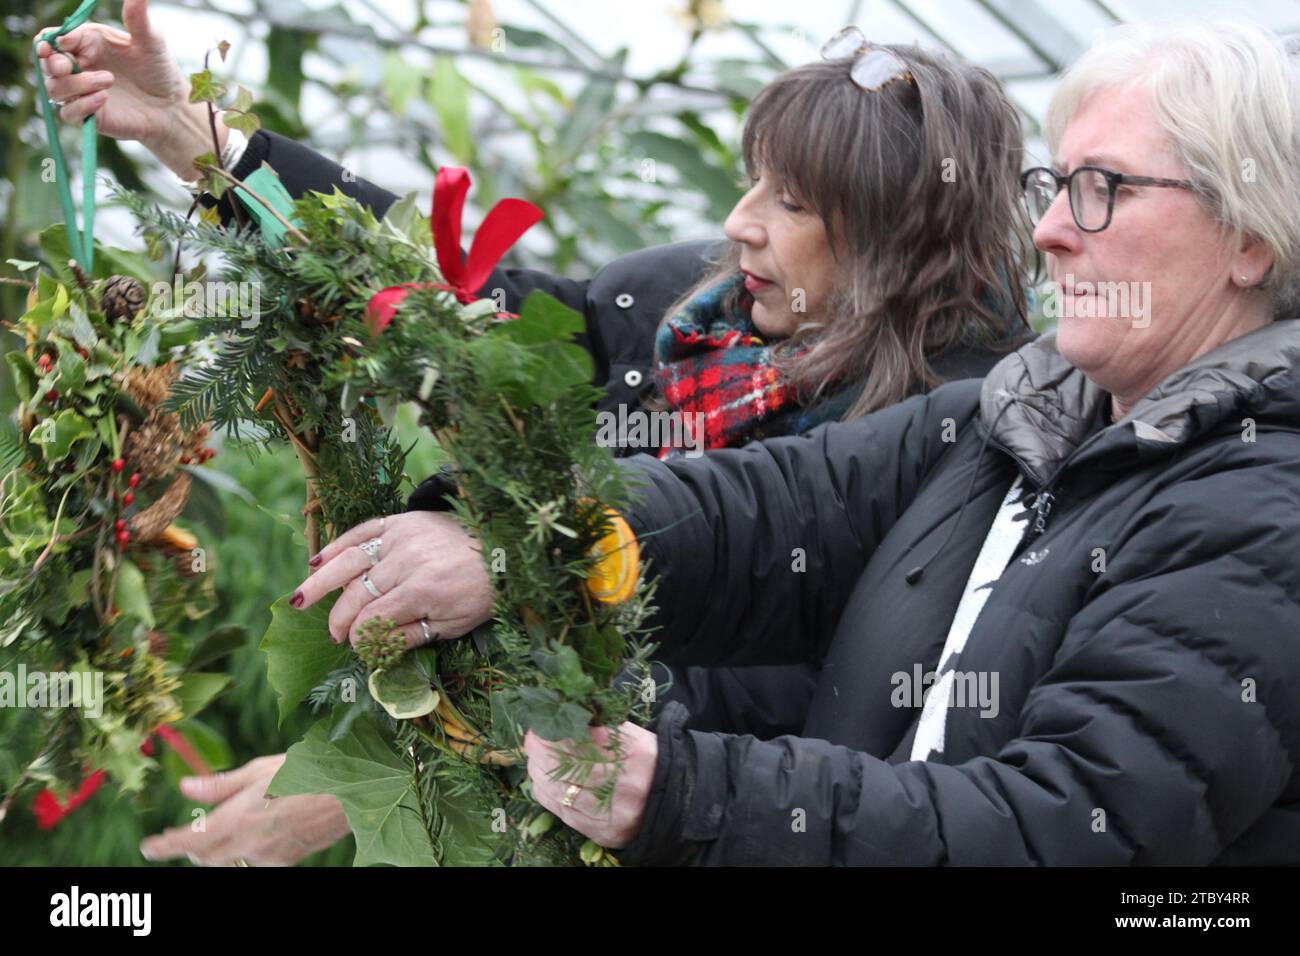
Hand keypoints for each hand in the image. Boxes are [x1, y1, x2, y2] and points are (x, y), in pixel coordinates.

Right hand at [34, 0, 221, 176]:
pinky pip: (69, 113)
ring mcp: (81, 92)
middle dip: (52, 63)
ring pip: (55, 89)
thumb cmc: (159, 69)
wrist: (173, 105)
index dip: (47, 42)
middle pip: (47, 64)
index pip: (53, 39)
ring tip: (109, 81)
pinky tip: (103, 99)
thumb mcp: (151, 41)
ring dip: (76, 84)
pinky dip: (82, 105)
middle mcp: (78, 66)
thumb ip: (138, 19)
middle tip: (67, 65)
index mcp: (85, 42)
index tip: (54, 45)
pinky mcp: (88, 115)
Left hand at [139, 754, 351, 866]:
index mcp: (238, 817)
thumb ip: (220, 785)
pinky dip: (245, 855)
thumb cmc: (308, 769)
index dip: (163, 846)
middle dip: (191, 847)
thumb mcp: (260, 769)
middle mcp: (249, 843)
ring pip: (228, 864)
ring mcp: (268, 856)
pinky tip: (254, 838)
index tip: (149, 846)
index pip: (187, 840)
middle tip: (187, 834)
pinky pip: (253, 864)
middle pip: (204, 858)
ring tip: (220, 836)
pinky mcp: (286, 862)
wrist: (352, 790)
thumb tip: (186, 787)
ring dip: (216, 854)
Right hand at [293, 512, 495, 647]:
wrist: (502, 547)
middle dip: (339, 618)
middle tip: (332, 635)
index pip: (373, 619)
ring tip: (298, 599)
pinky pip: (361, 531)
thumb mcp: (454, 625)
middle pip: (357, 593)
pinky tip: (316, 561)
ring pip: (350, 560)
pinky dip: (337, 546)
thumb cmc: (480, 592)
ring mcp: (402, 537)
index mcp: (423, 591)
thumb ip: (412, 636)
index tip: (354, 647)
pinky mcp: (401, 521)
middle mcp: (407, 561)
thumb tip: (374, 649)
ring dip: (320, 581)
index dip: (358, 637)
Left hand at [523, 722, 655, 848]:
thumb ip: (603, 729)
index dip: (556, 737)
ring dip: (540, 773)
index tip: (541, 726)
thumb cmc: (649, 762)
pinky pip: (564, 813)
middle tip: (532, 740)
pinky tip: (541, 781)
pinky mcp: (603, 832)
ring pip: (562, 793)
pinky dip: (547, 795)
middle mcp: (625, 788)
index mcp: (635, 756)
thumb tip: (566, 718)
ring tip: (534, 758)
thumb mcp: (635, 737)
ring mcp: (613, 815)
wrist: (673, 802)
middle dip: (542, 753)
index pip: (584, 745)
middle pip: (570, 770)